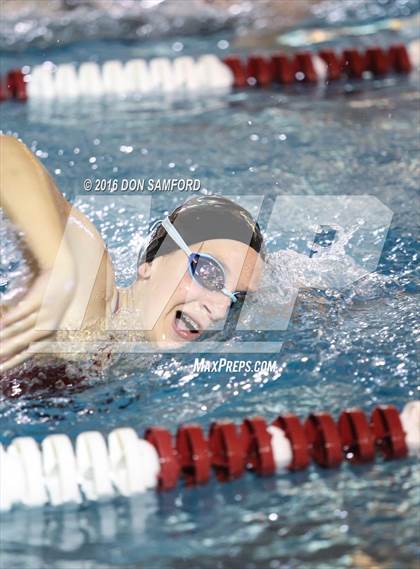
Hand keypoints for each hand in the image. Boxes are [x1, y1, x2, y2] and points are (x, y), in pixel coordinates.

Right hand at [0, 258, 75, 372]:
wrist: (63, 278)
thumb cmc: (47, 305)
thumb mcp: (38, 322)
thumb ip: (24, 336)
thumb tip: (7, 352)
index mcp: (49, 336)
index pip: (28, 353)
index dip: (13, 362)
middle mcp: (48, 327)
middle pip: (22, 343)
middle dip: (6, 351)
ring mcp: (45, 314)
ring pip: (21, 328)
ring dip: (5, 335)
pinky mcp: (40, 300)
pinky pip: (23, 311)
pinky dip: (12, 317)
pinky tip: (2, 322)